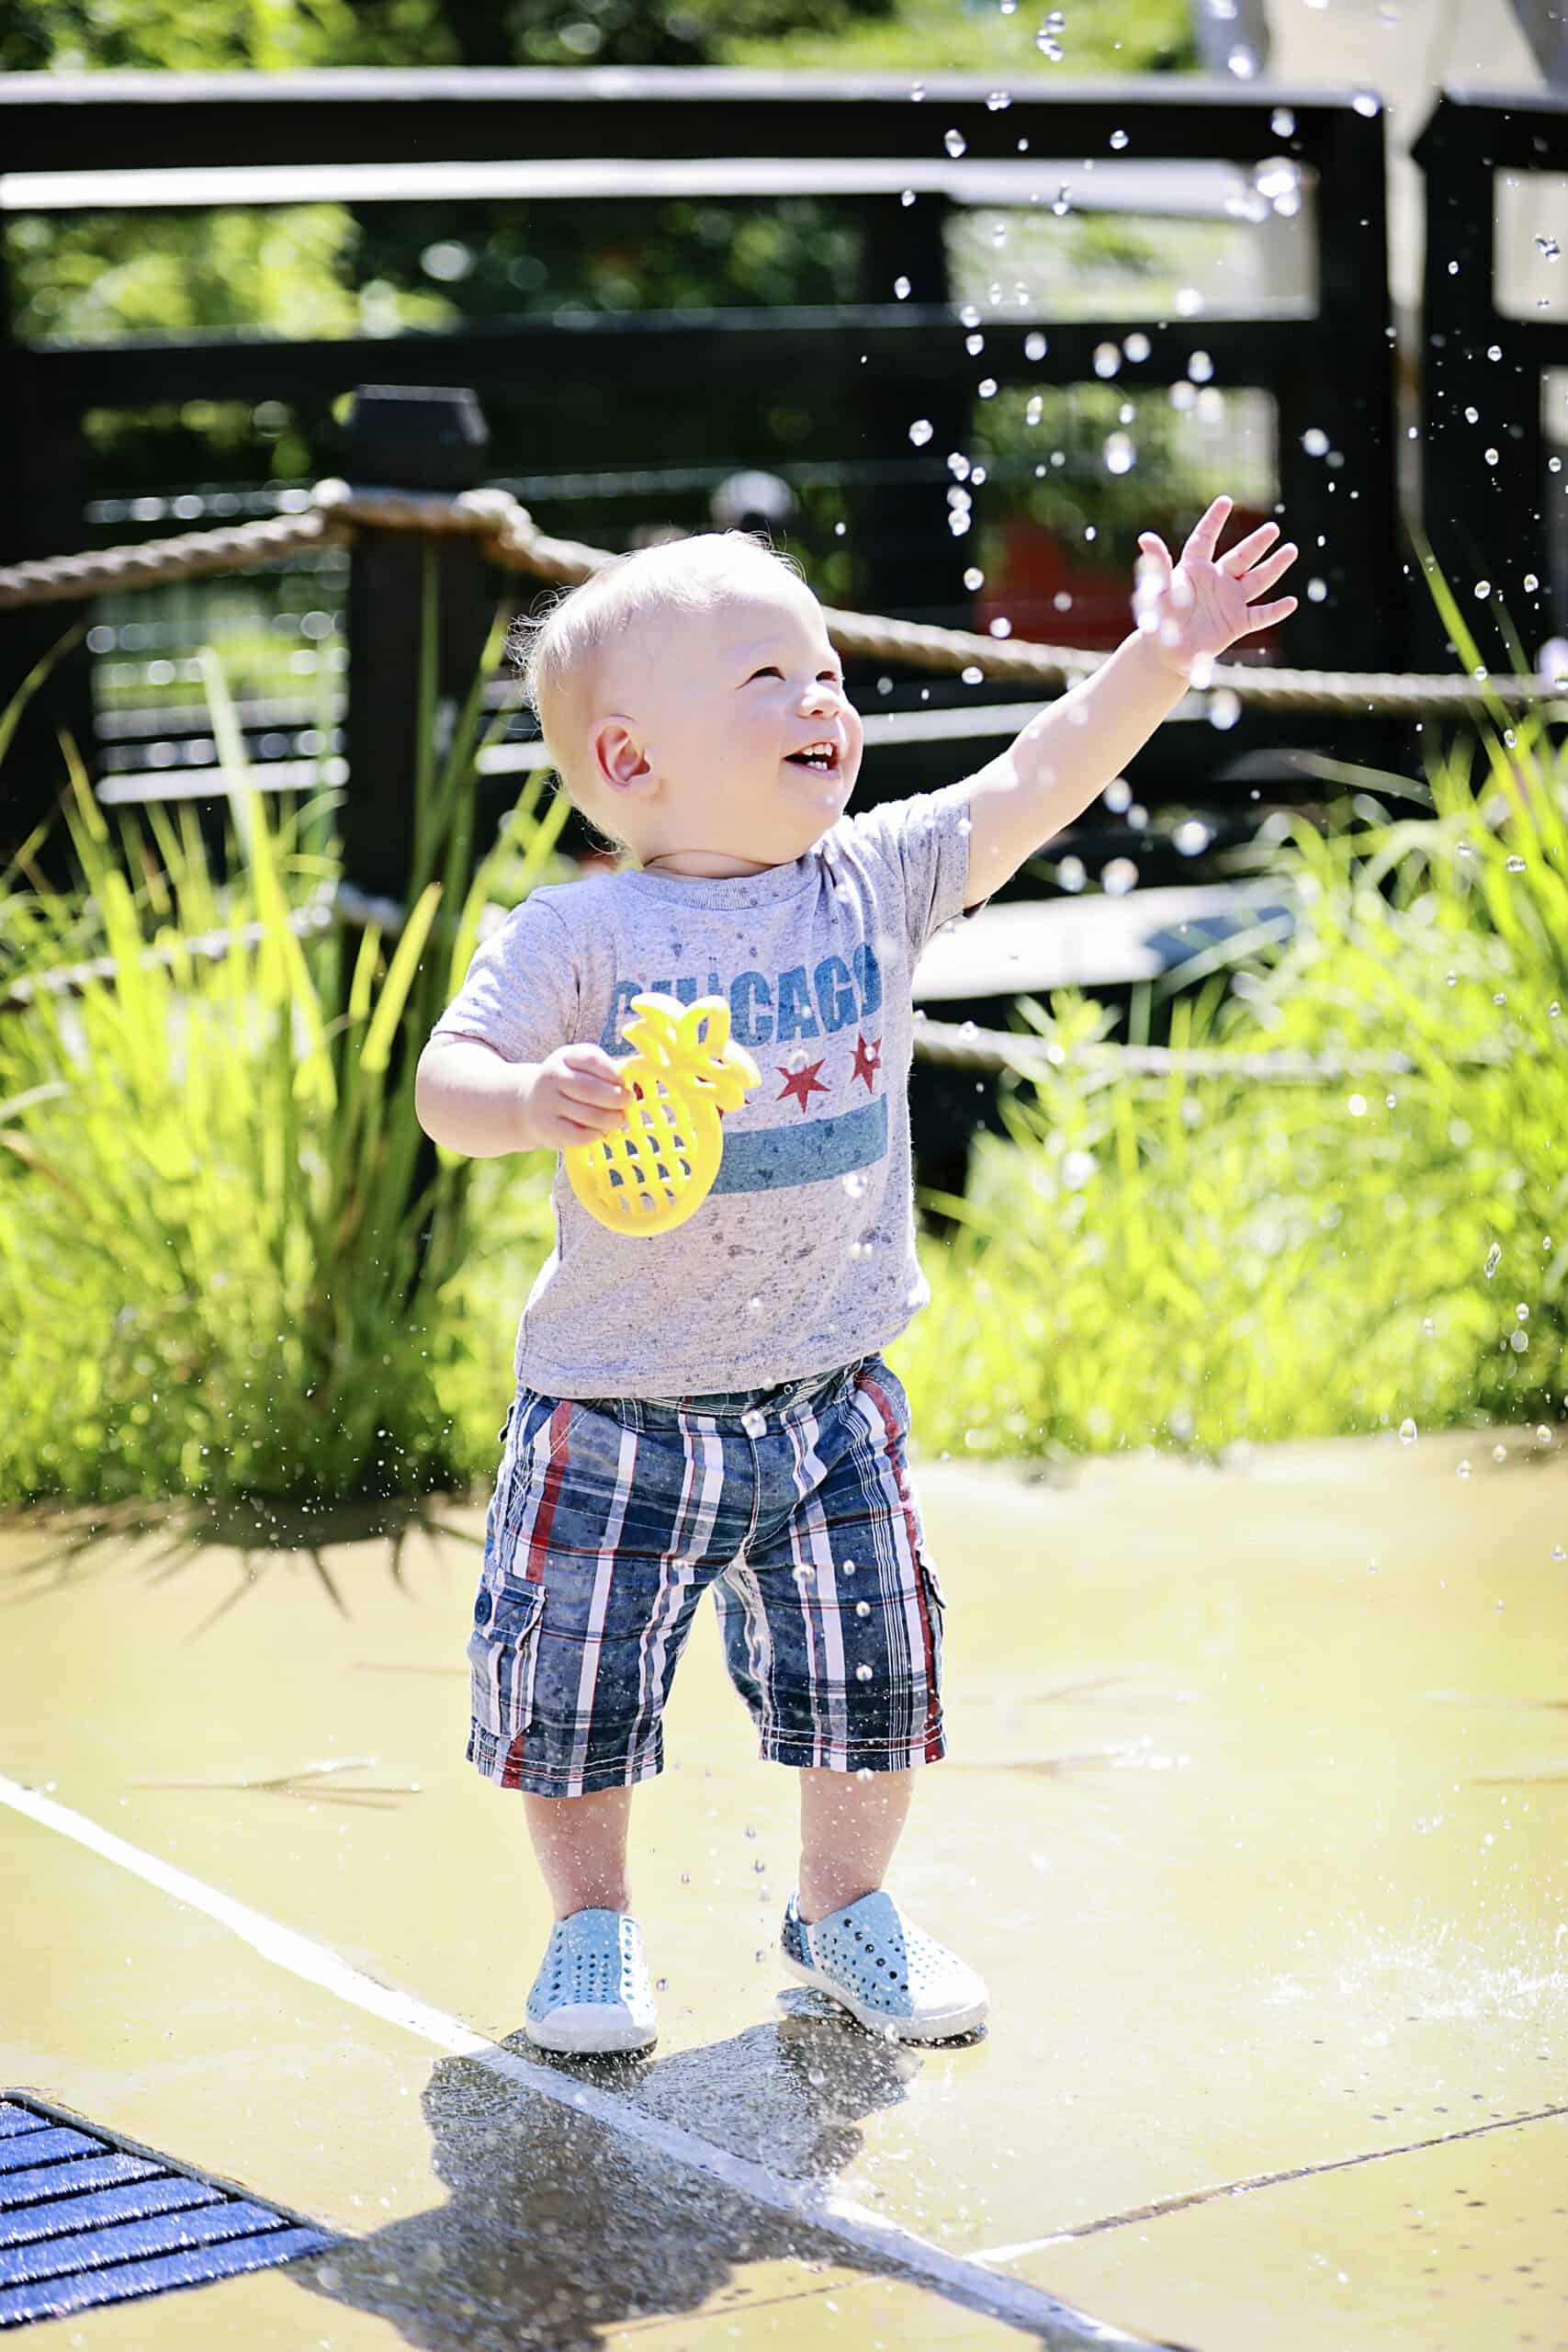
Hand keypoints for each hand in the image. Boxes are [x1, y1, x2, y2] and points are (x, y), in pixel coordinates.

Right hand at [521, 1043, 629, 1150]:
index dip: (613, 1073)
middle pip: (590, 1089)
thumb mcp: (582, 1067)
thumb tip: (638, 1085)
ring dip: (610, 1119)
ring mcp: (547, 1103)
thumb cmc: (568, 1084)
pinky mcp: (547, 1128)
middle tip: (628, 1102)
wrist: (529, 1103)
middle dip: (616, 1098)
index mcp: (565, 1057)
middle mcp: (552, 1077)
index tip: (624, 1083)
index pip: (592, 1060)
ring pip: (588, 1115)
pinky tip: (601, 1131)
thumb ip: (607, 1072)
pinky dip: (596, 1135)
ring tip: (618, 1119)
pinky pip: (579, 1135)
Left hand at [1133, 494, 1297, 684]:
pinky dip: (1275, 611)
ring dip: (1275, 566)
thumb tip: (1145, 538)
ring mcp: (1229, 601)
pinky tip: (1291, 603)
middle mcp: (1217, 581)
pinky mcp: (1237, 623)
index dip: (1214, 521)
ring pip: (1257, 580)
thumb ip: (1158, 565)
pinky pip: (1260, 615)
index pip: (1205, 539)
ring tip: (1291, 550)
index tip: (1225, 501)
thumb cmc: (1159, 620)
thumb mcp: (1157, 592)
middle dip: (1258, 543)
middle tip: (1273, 529)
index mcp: (1195, 569)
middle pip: (1241, 556)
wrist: (1165, 653)